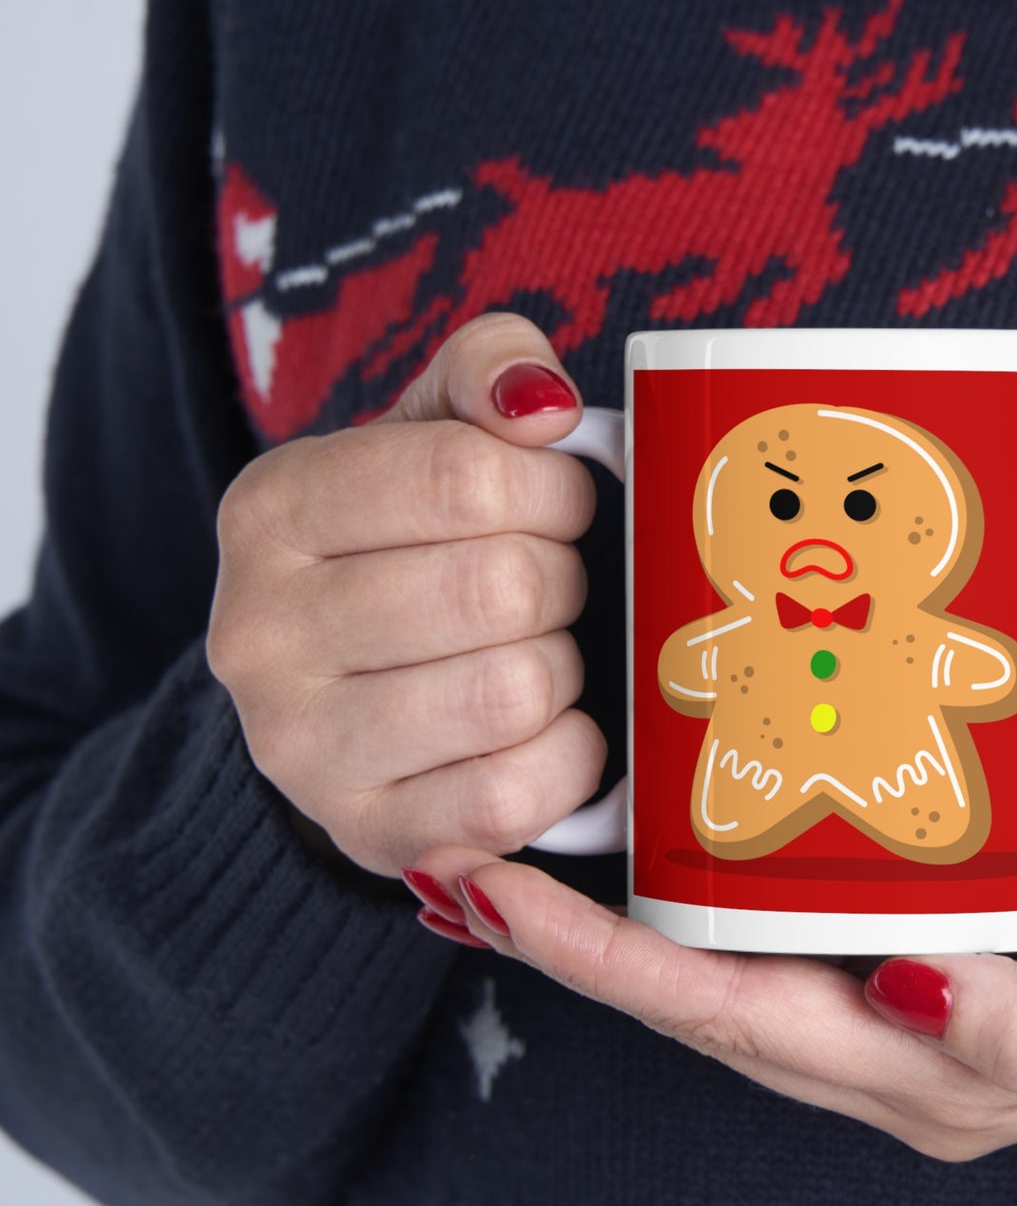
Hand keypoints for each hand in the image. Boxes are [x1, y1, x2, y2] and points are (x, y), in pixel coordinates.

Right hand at [207, 313, 604, 875]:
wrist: (343, 697)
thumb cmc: (408, 551)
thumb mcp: (427, 434)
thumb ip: (486, 372)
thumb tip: (543, 405)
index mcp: (272, 510)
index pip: (466, 477)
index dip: (552, 491)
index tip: (557, 507)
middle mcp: (261, 633)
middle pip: (501, 588)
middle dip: (561, 582)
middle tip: (549, 588)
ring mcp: (303, 748)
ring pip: (513, 692)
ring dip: (561, 670)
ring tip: (537, 655)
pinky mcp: (369, 833)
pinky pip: (513, 797)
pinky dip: (566, 758)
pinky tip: (548, 731)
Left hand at [407, 815, 1016, 1158]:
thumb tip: (907, 994)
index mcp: (934, 1073)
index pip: (728, 1019)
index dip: (602, 965)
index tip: (493, 895)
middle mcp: (896, 1041)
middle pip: (699, 994)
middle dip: (573, 941)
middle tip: (466, 855)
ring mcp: (909, 991)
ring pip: (734, 958)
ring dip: (626, 914)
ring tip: (533, 839)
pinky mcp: (938, 932)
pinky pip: (793, 917)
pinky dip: (713, 880)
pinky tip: (679, 825)